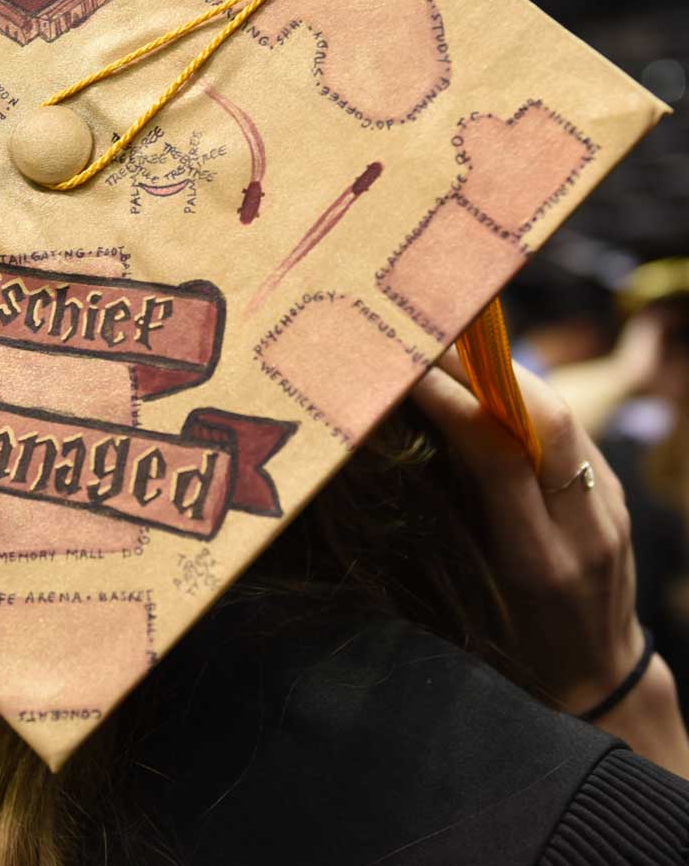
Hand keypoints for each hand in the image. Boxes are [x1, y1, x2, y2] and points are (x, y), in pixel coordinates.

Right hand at [414, 349, 640, 713]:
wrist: (597, 680)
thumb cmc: (512, 648)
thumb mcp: (469, 593)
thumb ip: (449, 516)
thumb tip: (401, 433)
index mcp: (537, 561)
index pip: (497, 454)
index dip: (451, 401)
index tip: (403, 368)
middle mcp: (584, 527)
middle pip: (544, 417)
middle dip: (481, 366)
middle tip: (423, 335)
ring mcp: (608, 506)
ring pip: (561, 412)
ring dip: (500, 371)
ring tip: (446, 346)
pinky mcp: (613, 492)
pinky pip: (567, 427)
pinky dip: (521, 396)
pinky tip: (485, 382)